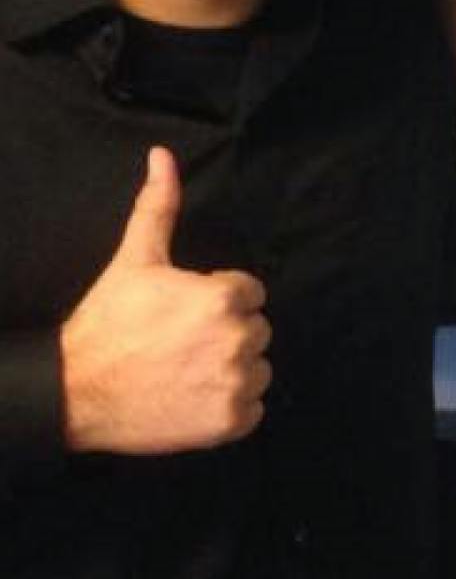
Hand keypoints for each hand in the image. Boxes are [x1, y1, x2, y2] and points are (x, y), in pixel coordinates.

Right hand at [60, 147, 271, 454]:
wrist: (74, 392)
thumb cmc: (107, 323)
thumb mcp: (135, 259)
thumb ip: (158, 206)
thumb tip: (163, 155)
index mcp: (225, 298)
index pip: (250, 294)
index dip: (217, 299)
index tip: (184, 313)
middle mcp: (238, 340)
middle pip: (256, 330)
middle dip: (226, 332)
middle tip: (181, 343)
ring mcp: (236, 384)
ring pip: (258, 369)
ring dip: (232, 369)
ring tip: (186, 369)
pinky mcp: (231, 422)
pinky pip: (253, 409)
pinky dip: (230, 407)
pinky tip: (194, 398)